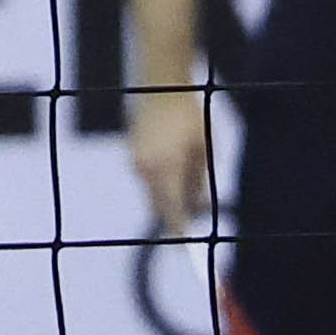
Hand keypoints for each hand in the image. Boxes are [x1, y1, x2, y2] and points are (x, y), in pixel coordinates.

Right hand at [131, 87, 213, 234]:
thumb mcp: (204, 147)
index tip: (185, 244)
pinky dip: (160, 181)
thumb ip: (199, 179)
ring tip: (188, 170)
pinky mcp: (131, 157)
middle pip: (158, 207)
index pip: (172, 209)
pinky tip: (174, 161)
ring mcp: (135, 164)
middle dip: (173, 215)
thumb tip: (196, 205)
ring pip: (152, 193)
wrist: (160, 90)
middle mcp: (146, 170)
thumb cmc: (190, 117)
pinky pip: (147, 179)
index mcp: (166, 168)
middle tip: (190, 222)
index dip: (178, 229)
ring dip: (168, 196)